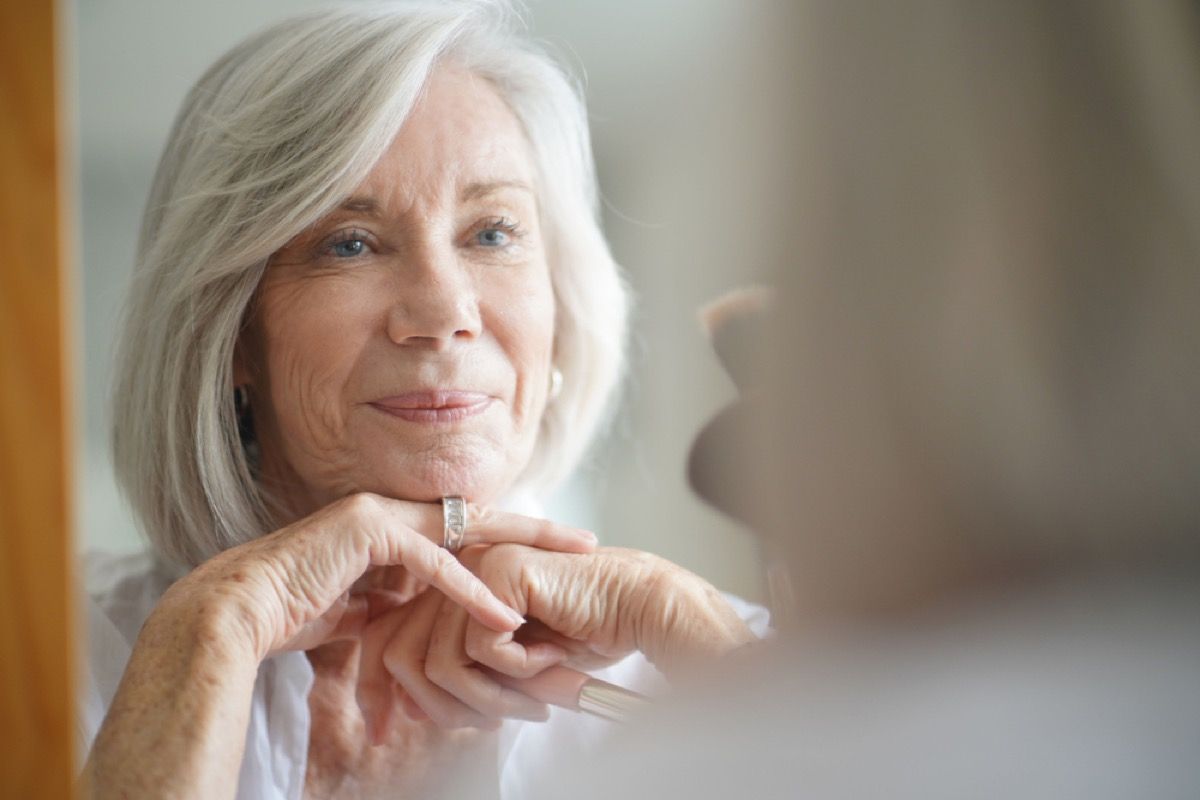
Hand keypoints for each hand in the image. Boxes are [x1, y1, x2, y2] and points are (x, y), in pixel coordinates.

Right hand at [153, 493, 596, 662]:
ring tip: (568, 565)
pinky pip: (431, 562)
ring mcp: (380, 514)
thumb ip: (400, 599)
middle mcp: (391, 510)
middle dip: (536, 530)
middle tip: (586, 541)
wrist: (239, 613)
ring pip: (468, 529)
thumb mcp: (365, 608)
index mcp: (393, 525)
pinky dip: (467, 591)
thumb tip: (433, 617)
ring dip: (520, 552)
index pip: (467, 529)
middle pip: (481, 518)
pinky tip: (501, 616)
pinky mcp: (367, 531)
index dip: (513, 541)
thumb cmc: (294, 613)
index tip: (555, 554)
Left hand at [357, 545, 752, 733]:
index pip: (386, 641)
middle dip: (443, 707)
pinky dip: (521, 672)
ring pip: (440, 662)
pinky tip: (555, 658)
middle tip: (493, 723)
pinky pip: (482, 650)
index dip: (393, 692)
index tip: (417, 726)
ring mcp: (472, 564)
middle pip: (399, 654)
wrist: (636, 607)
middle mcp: (451, 571)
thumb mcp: (504, 664)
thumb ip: (456, 674)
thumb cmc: (581, 634)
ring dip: (489, 698)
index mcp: (446, 587)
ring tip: (534, 699)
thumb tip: (405, 707)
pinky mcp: (499, 572)